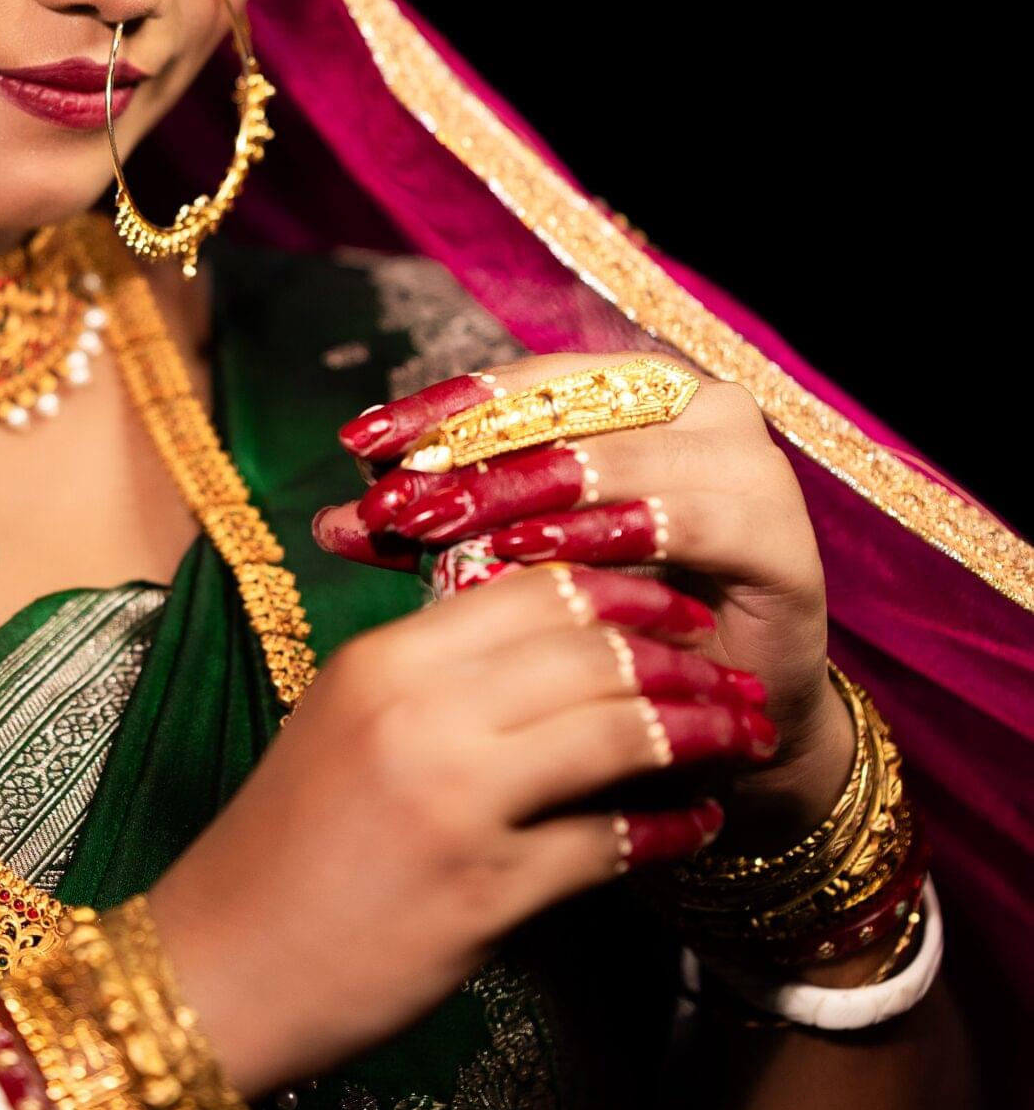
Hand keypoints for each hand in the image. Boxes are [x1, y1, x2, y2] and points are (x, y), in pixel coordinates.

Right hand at [145, 560, 769, 1099]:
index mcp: (381, 659)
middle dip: (682, 656)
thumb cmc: (282, 850)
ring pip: (616, 733)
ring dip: (696, 731)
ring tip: (740, 736)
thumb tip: (553, 638)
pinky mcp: (480, 892)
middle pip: (590, 650)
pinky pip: (608, 843)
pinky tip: (695, 825)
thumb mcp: (344, 725)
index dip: (624, 589)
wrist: (213, 973)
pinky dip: (668, 829)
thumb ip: (435, 675)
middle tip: (731, 672)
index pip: (534, 588)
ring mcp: (452, 801)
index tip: (679, 605)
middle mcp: (417, 712)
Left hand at [312, 354, 846, 846]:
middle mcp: (698, 408)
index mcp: (634, 396)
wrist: (715, 725)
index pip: (525, 383)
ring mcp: (748, 465)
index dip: (439, 410)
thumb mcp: (503, 572)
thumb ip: (434, 536)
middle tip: (391, 498)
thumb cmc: (607, 632)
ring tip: (445, 523)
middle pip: (568, 409)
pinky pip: (690, 517)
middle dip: (469, 454)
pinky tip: (537, 552)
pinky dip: (609, 529)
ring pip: (623, 453)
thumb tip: (326, 520)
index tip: (357, 444)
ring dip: (526, 487)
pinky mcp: (783, 536)